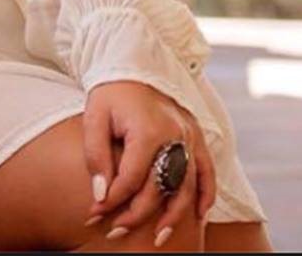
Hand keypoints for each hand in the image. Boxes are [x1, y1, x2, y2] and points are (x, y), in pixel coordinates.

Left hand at [81, 80, 215, 245]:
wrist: (133, 64)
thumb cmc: (110, 92)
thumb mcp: (94, 117)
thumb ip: (95, 156)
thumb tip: (101, 196)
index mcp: (147, 129)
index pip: (131, 178)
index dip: (112, 200)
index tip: (94, 213)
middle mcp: (174, 135)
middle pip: (158, 188)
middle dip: (136, 214)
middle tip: (115, 230)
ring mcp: (189, 136)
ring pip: (186, 187)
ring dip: (173, 216)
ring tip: (158, 238)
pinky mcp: (197, 135)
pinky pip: (207, 171)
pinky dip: (205, 195)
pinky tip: (198, 216)